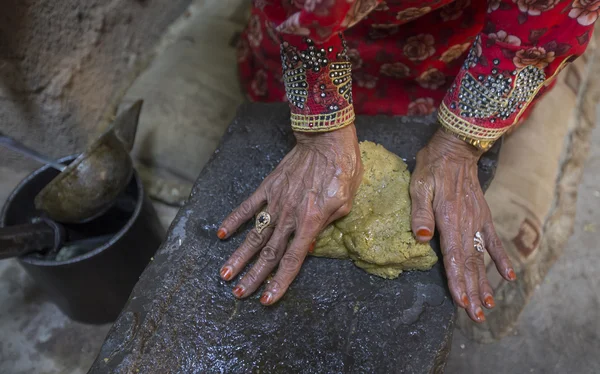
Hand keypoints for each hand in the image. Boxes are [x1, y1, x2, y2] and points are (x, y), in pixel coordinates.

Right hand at [217, 124, 362, 304]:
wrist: (327, 139)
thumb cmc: (342, 169)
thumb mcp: (346, 202)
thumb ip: (327, 224)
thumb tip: (312, 240)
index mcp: (311, 222)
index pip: (293, 259)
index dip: (279, 281)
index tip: (266, 298)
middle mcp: (290, 215)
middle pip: (269, 252)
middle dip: (254, 276)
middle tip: (239, 293)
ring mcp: (276, 201)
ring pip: (255, 234)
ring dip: (239, 256)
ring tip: (225, 274)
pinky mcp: (269, 186)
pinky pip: (248, 205)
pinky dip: (235, 219)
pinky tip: (222, 234)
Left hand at [409, 128, 515, 322]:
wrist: (457, 148)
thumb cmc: (433, 167)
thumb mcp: (419, 185)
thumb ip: (420, 212)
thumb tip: (422, 237)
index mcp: (450, 220)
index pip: (454, 258)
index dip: (458, 282)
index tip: (462, 303)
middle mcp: (466, 225)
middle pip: (470, 264)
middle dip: (472, 291)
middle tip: (477, 316)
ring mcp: (477, 221)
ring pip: (481, 257)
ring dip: (484, 282)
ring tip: (488, 304)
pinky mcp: (482, 215)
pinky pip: (493, 241)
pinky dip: (500, 259)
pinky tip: (507, 276)